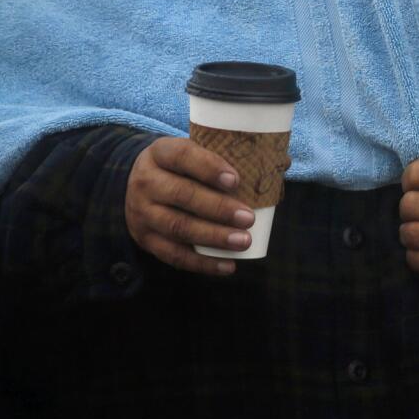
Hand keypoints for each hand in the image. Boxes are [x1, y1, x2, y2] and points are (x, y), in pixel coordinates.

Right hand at [125, 136, 255, 275]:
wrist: (136, 184)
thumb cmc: (182, 167)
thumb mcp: (194, 152)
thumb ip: (231, 156)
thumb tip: (282, 163)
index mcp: (161, 153)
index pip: (183, 156)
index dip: (209, 167)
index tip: (236, 180)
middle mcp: (146, 182)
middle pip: (181, 195)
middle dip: (218, 208)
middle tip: (248, 218)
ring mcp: (142, 213)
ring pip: (177, 227)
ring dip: (213, 237)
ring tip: (243, 242)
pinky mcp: (145, 240)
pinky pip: (173, 255)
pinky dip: (202, 263)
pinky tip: (228, 266)